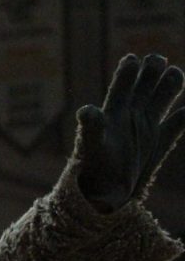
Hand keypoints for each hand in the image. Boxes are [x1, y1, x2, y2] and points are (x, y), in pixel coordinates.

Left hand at [76, 54, 184, 211]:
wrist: (101, 199)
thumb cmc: (91, 173)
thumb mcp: (90, 148)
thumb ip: (91, 129)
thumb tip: (86, 111)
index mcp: (113, 111)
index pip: (123, 81)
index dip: (129, 68)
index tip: (133, 61)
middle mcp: (131, 114)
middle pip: (147, 80)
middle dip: (154, 68)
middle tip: (157, 62)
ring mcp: (147, 127)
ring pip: (164, 95)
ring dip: (171, 83)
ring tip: (174, 77)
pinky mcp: (159, 142)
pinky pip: (179, 122)